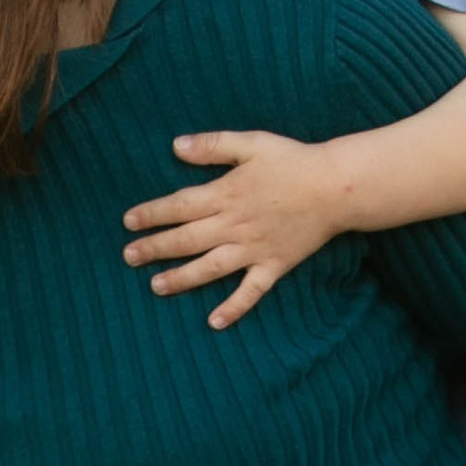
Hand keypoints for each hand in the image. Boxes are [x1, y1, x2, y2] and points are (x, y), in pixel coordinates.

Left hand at [122, 130, 340, 328]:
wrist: (337, 187)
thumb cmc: (294, 161)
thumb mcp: (252, 143)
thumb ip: (213, 146)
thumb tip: (176, 146)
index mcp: (226, 194)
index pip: (179, 206)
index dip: (152, 214)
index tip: (128, 222)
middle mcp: (235, 225)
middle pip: (187, 240)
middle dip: (155, 249)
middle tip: (129, 257)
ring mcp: (254, 249)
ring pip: (210, 268)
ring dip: (181, 279)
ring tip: (156, 286)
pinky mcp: (274, 265)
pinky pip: (251, 292)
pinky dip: (233, 308)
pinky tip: (214, 322)